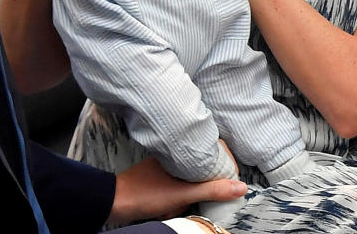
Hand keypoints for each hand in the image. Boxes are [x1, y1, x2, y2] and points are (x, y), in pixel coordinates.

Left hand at [108, 156, 246, 225]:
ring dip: (187, 195)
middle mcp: (175, 154)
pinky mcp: (159, 177)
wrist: (115, 201)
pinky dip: (176, 198)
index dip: (224, 165)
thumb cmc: (147, 193)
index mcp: (181, 150)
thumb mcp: (183, 193)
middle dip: (201, 186)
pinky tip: (169, 207)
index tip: (228, 182)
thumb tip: (241, 187)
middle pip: (202, 167)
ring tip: (176, 205)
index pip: (213, 149)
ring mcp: (166, 166)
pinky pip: (177, 186)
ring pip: (189, 179)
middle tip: (192, 198)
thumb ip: (212, 189)